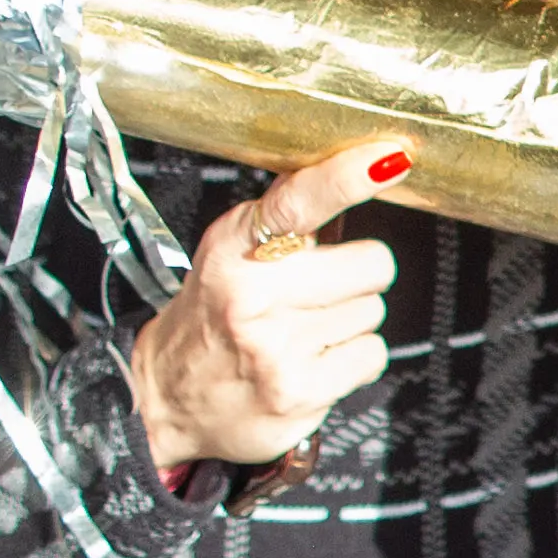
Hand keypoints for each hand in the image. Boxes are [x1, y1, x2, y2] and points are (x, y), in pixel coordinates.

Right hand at [130, 139, 413, 473]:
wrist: (170, 399)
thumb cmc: (213, 316)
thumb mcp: (232, 251)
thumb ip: (288, 213)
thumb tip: (353, 167)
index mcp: (235, 248)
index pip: (297, 202)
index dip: (345, 177)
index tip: (386, 159)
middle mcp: (252, 295)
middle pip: (372, 263)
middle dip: (356, 275)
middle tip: (316, 291)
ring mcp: (276, 348)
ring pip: (374, 311)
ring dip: (350, 320)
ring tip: (304, 330)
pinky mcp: (301, 393)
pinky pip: (372, 355)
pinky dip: (352, 359)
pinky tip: (314, 360)